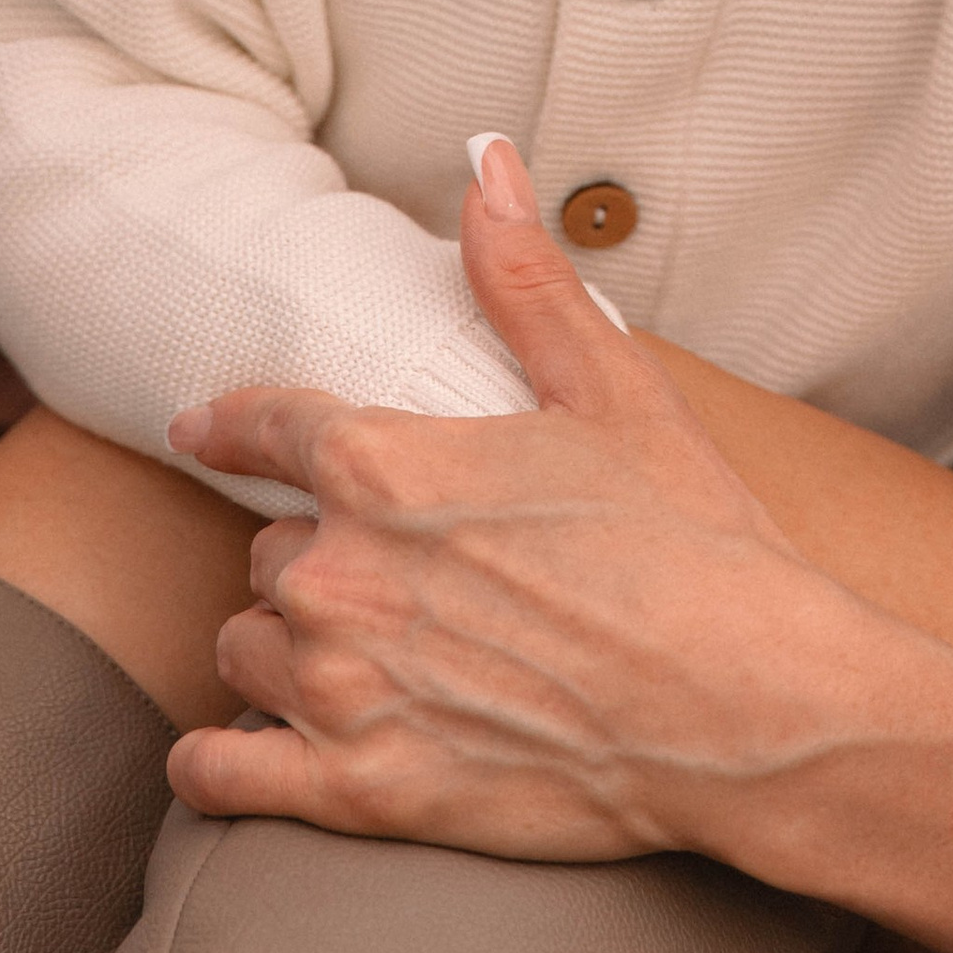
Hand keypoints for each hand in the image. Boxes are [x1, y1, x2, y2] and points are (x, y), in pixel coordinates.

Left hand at [162, 137, 860, 858]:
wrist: (750, 706)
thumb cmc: (692, 542)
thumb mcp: (613, 387)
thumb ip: (523, 275)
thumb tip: (483, 158)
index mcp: (384, 465)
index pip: (263, 428)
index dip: (231, 424)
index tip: (202, 428)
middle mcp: (340, 573)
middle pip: (270, 552)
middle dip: (319, 556)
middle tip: (400, 575)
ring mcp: (342, 689)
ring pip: (243, 651)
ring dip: (284, 648)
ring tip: (354, 657)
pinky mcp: (359, 793)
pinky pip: (221, 774)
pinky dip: (224, 763)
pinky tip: (251, 754)